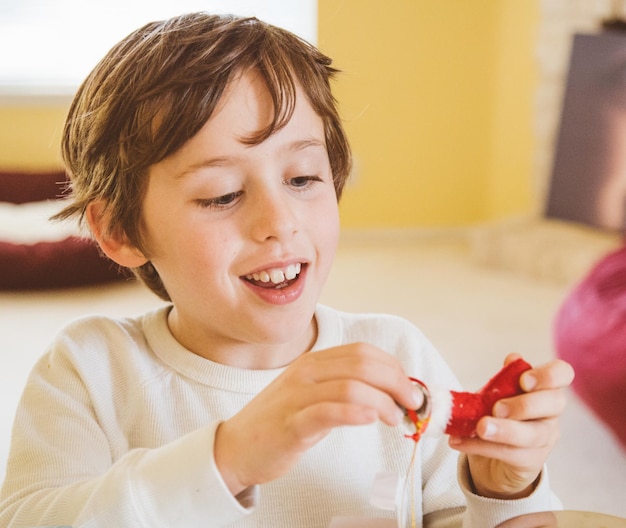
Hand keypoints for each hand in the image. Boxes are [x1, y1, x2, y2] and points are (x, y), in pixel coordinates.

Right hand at [214, 342, 422, 495]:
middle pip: (363, 364)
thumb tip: (388, 393)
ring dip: (384, 401)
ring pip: (351, 385)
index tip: (409, 387)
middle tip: (412, 404)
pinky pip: (329, 411)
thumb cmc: (280, 422)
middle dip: (397, 382)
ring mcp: (297, 396)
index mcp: (314, 362)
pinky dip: (356, 412)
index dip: (393, 366)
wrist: (236, 447)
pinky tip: (371, 419)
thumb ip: (344, 388)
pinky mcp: (292, 424)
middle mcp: (306, 372)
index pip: (363, 352)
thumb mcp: (313, 396)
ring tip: (395, 418)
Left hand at [448, 353, 573, 498]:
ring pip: (533, 434)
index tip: (523, 380)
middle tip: (497, 408)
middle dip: (525, 404)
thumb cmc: (500, 415)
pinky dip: (481, 446)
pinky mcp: (531, 461)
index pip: (562, 373)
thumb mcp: (498, 394)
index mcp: (544, 388)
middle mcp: (551, 412)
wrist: (497, 456)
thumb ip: (505, 379)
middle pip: (554, 403)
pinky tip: (460, 441)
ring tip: (480, 427)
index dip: (548, 375)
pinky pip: (510, 453)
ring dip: (504, 430)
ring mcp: (544, 438)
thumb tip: (513, 358)